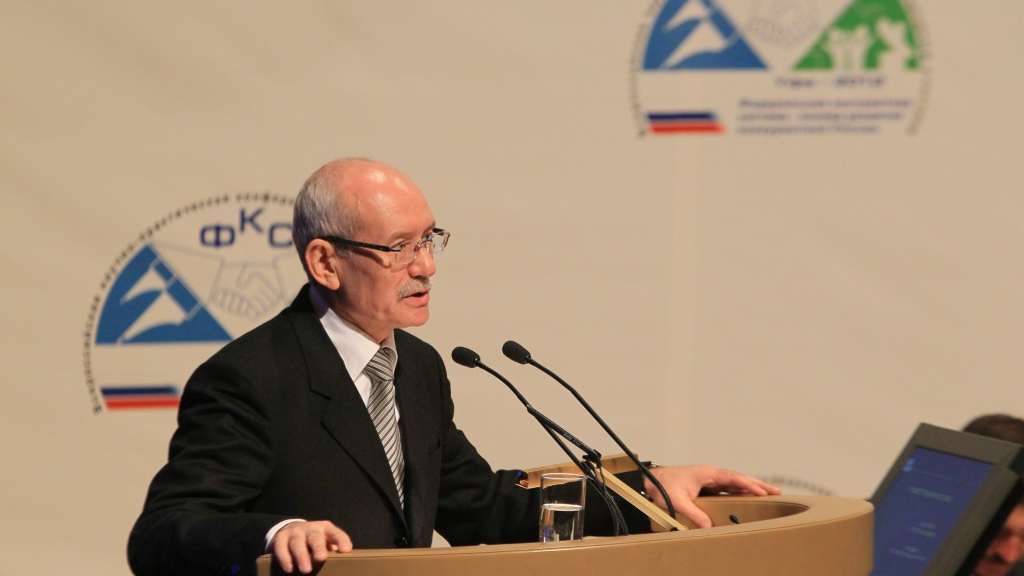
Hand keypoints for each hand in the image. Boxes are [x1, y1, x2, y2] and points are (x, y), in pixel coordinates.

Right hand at [270, 520, 352, 573]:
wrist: (291, 531)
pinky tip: (289, 569)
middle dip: (318, 547)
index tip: (346, 550)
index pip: (335, 533)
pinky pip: (281, 548)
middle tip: (321, 558)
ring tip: (306, 570)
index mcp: (325, 529)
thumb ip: (332, 552)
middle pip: (315, 536)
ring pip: (298, 543)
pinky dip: (285, 559)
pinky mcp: (281, 538)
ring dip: (302, 556)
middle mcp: (310, 528)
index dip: (341, 540)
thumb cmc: (315, 542)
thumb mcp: (325, 542)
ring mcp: (295, 532)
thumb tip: (342, 565)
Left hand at [645, 465, 780, 528]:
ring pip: (735, 482)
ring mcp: (709, 478)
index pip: (733, 478)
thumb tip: (709, 527)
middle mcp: (710, 473)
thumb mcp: (678, 502)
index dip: (749, 485)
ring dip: (751, 487)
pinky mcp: (706, 483)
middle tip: (776, 492)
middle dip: (757, 485)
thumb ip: (693, 514)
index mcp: (707, 474)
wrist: (650, 480)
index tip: (763, 491)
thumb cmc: (662, 487)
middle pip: (739, 478)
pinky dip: (740, 490)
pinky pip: (728, 486)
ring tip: (768, 493)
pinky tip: (748, 496)